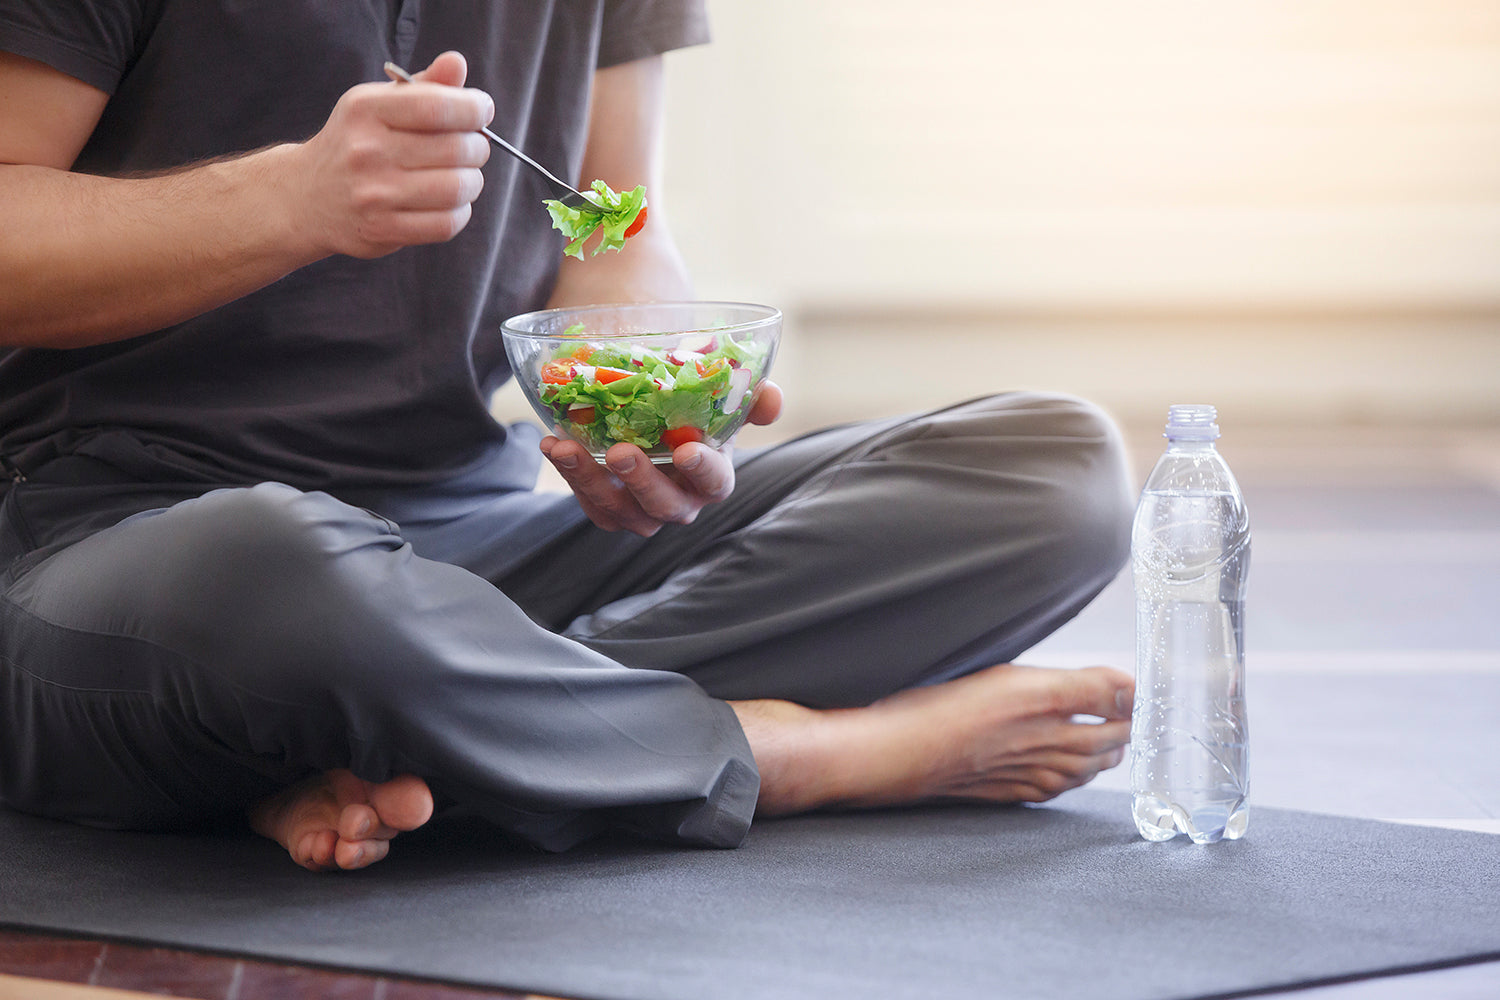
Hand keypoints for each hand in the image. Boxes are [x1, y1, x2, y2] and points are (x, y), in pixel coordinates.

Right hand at [287, 51, 492, 258]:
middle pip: (456, 149)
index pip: (437, 106)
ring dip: (472, 181)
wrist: (308, 196)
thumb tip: (457, 63)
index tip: (482, 110)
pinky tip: (448, 202)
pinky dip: (459, 212)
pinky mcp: (382, 230)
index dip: (474, 108)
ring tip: (462, 175)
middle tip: (473, 147)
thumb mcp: (379, 104)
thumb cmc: (357, 142)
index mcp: (365, 109)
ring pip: (457, 188)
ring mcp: (373, 194)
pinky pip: (446, 223)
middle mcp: (367, 150)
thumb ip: (423, 86)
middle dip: (477, 147)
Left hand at [542, 381, 782, 535]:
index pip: (715, 483)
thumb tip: (773, 398)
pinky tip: (553, 443)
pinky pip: (588, 502)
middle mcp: (679, 500)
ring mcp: (639, 508)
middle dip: (640, 482)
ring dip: (590, 482)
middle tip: (618, 452)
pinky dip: (568, 475)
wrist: (650, 402)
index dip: (704, 471)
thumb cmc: (692, 402)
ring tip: (566, 448)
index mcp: (712, 476)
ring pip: (618, 510)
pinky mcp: (606, 505)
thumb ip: (751, 395)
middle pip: (663, 506)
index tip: (687, 450)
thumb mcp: (723, 393)